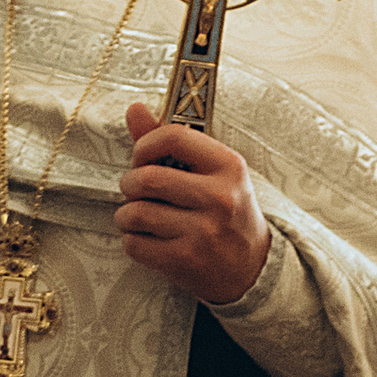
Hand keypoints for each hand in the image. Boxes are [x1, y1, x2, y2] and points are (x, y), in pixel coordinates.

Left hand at [116, 103, 270, 304]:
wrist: (251, 268)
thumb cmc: (224, 212)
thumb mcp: (211, 173)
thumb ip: (170, 141)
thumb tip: (134, 108)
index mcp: (229, 166)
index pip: (174, 136)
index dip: (145, 145)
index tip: (142, 157)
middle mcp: (220, 197)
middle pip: (146, 178)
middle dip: (129, 184)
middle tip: (137, 192)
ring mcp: (204, 231)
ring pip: (134, 213)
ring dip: (126, 216)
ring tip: (140, 218)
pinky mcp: (186, 260)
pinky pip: (133, 244)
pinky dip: (133, 241)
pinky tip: (150, 240)